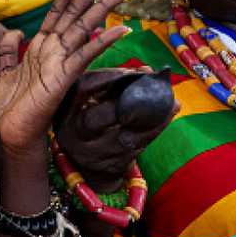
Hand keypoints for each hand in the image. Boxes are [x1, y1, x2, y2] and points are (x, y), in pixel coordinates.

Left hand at [0, 0, 132, 156]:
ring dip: (104, 8)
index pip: (58, 10)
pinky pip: (84, 55)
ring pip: (84, 28)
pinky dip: (102, 42)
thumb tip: (13, 31)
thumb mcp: (3, 70)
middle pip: (76, 12)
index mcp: (41, 47)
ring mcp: (61, 62)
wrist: (11, 132)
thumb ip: (8, 49)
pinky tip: (120, 29)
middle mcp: (55, 51)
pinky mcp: (63, 78)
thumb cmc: (10, 105)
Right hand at [54, 69, 177, 191]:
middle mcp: (73, 134)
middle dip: (125, 100)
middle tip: (150, 86)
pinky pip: (138, 146)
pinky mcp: (111, 165)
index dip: (108, 77)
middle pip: (95, 118)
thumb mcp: (89, 101)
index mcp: (64, 110)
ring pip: (123, 134)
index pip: (81, 89)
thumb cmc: (91, 121)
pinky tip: (169, 115)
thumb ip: (112, 85)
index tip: (133, 71)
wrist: (87, 166)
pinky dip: (156, 129)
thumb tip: (146, 70)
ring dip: (151, 116)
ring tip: (172, 100)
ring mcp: (92, 153)